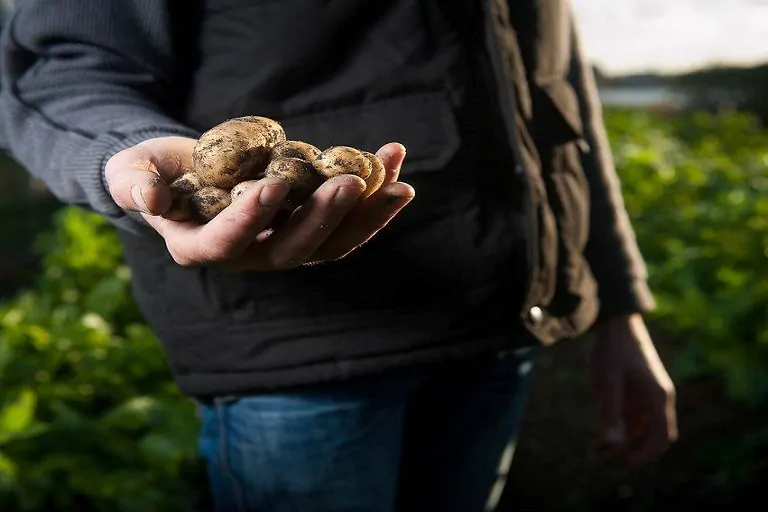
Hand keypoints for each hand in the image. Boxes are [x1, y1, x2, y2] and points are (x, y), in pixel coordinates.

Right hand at [104, 136, 414, 268]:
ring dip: (366, 215)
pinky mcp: (307, 230)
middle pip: (292, 250)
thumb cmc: (151, 173)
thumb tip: (149, 200)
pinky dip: (372, 199)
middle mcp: (248, 256)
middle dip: (324, 217)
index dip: (250, 220)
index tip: (274, 185)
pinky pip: (345, 223)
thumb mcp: (132, 174)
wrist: (184, 174)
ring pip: (330, 244)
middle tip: (351, 182)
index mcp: (201, 246)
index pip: (226, 243)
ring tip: (399, 183)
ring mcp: (282, 247)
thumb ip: (135, 186)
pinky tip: (394, 166)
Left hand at [590, 313, 677, 465]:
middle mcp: (660, 398)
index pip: (661, 439)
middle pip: (654, 436)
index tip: (620, 463)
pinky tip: (599, 433)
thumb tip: (612, 446)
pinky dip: (621, 427)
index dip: (643, 455)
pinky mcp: (640, 388)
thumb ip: (610, 414)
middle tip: (604, 458)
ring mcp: (650, 393)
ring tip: (596, 449)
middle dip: (632, 451)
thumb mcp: (607, 383)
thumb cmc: (612, 350)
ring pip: (642, 428)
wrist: (615, 321)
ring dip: (624, 441)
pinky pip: (635, 415)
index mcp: (658, 398)